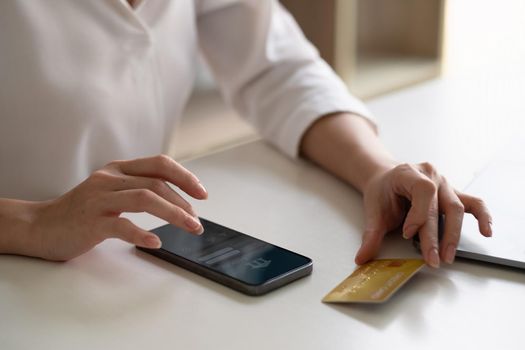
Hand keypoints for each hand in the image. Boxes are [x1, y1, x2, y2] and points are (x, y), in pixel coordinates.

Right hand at [24, 155, 206, 260]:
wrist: (40, 226)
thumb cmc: (82, 212)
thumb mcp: (111, 190)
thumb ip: (138, 187)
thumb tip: (178, 198)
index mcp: (118, 169)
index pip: (159, 164)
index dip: (185, 176)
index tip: (202, 193)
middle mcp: (109, 179)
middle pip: (157, 183)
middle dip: (183, 202)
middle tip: (197, 221)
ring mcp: (99, 199)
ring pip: (145, 199)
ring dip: (174, 214)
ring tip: (190, 227)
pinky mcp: (90, 222)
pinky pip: (122, 225)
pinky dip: (142, 234)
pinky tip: (156, 242)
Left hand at [355, 162, 491, 267]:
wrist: (386, 178)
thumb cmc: (382, 191)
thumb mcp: (373, 210)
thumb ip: (370, 234)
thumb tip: (362, 257)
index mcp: (409, 173)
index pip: (422, 191)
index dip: (418, 213)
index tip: (409, 234)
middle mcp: (431, 175)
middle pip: (442, 204)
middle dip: (437, 235)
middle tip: (433, 259)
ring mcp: (445, 183)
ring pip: (456, 208)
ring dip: (454, 235)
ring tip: (447, 256)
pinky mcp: (453, 194)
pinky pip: (472, 203)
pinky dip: (482, 216)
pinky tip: (486, 231)